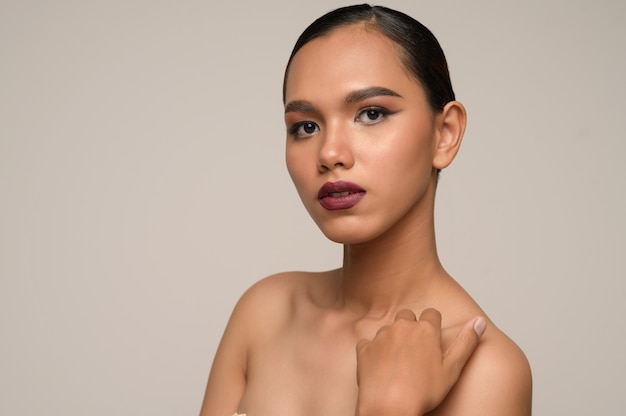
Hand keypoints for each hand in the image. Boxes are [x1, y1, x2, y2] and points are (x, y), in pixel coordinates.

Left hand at [355, 308, 485, 415]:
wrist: (388, 407)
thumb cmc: (422, 392)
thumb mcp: (452, 369)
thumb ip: (466, 342)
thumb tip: (480, 321)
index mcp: (425, 330)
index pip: (432, 313)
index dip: (433, 325)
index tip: (432, 339)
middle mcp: (402, 327)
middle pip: (407, 316)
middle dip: (411, 328)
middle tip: (416, 351)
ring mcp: (381, 337)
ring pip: (388, 329)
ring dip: (393, 339)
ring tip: (398, 362)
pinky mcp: (364, 349)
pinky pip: (368, 343)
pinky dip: (373, 351)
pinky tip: (379, 366)